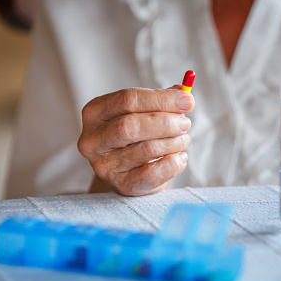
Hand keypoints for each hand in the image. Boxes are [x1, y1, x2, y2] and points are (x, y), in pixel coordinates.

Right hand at [77, 87, 193, 195]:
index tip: (187, 101)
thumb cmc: (137, 135)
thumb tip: (184, 96)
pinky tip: (180, 157)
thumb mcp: (143, 112)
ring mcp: (104, 165)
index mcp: (95, 112)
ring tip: (184, 140)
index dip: (161, 99)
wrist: (129, 171)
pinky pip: (152, 174)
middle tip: (185, 124)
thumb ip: (161, 101)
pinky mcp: (121, 184)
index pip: (128, 100)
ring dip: (174, 143)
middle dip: (165, 123)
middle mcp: (93, 139)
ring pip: (146, 149)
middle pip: (130, 126)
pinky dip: (173, 164)